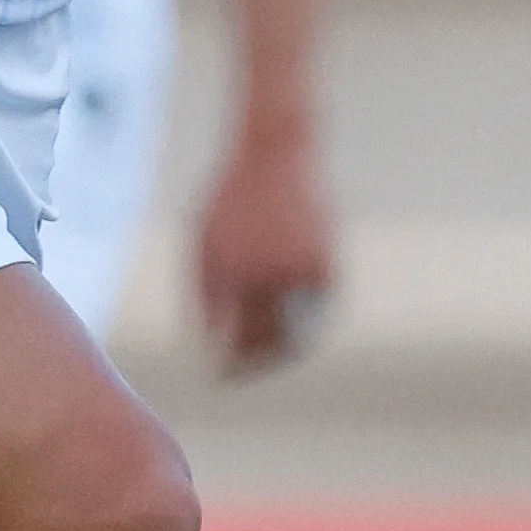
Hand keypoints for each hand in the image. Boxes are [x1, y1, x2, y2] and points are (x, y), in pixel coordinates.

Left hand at [192, 138, 336, 375]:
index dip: (230, 364)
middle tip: (242, 371)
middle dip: (257, 364)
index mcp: (237, 272)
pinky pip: (316, 309)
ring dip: (283, 349)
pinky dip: (304, 321)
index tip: (221, 374)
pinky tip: (287, 322)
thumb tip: (212, 341)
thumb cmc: (232, 199)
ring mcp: (303, 271)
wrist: (277, 155)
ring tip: (265, 355)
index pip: (237, 338)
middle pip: (270, 343)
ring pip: (299, 331)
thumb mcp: (204, 243)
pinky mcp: (326, 264)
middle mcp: (273, 276)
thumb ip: (206, 294)